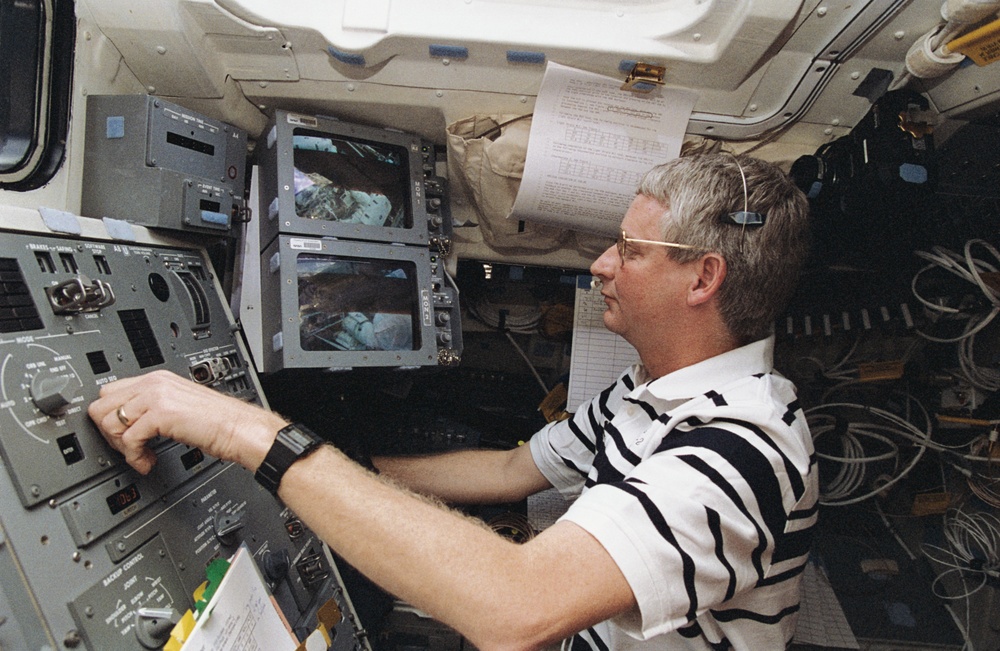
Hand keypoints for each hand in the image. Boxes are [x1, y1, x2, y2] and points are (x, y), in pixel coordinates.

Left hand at [88, 370, 285, 473]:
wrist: (239, 429)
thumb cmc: (218, 423)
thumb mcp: (179, 407)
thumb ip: (154, 407)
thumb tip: (129, 422)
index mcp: (158, 379)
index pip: (110, 392)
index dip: (111, 418)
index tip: (122, 436)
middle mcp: (155, 382)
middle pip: (102, 405)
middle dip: (110, 432)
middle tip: (129, 448)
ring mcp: (157, 395)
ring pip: (110, 421)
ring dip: (121, 446)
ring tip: (140, 456)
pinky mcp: (162, 413)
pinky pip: (128, 438)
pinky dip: (134, 456)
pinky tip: (148, 462)